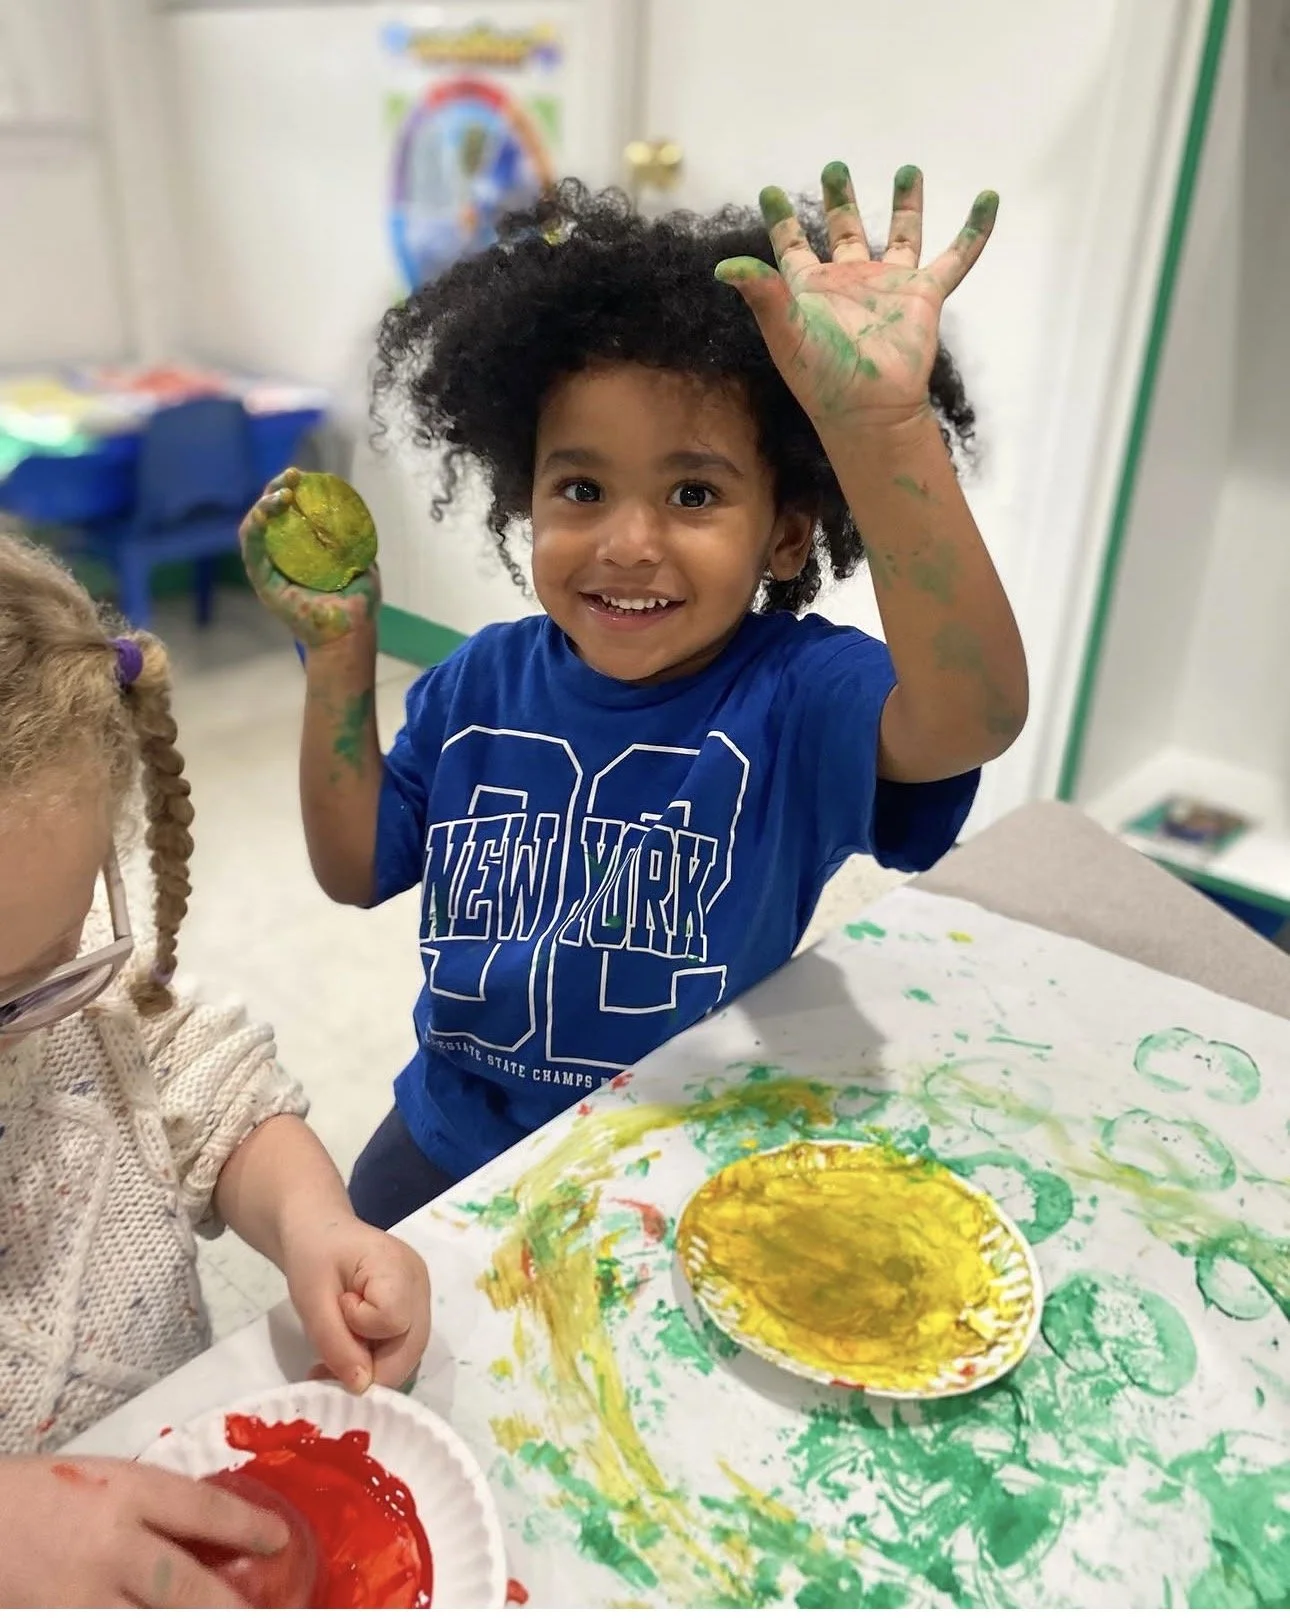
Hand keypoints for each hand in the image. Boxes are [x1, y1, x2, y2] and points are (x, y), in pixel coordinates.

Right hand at [0, 1455, 286, 1606]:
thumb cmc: (38, 1496)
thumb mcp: (101, 1481)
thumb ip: (151, 1508)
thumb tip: (214, 1535)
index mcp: (125, 1493)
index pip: (203, 1510)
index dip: (248, 1528)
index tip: (280, 1540)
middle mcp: (110, 1548)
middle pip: (187, 1590)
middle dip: (231, 1611)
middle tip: (265, 1616)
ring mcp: (81, 1599)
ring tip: (227, 1621)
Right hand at [240, 469, 381, 648]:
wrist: (351, 633)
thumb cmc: (357, 603)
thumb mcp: (362, 563)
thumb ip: (355, 540)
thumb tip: (354, 512)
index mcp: (301, 552)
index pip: (289, 514)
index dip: (293, 491)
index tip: (303, 476)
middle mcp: (281, 558)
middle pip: (269, 516)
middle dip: (276, 489)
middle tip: (291, 476)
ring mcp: (269, 570)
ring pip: (255, 529)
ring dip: (264, 506)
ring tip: (281, 494)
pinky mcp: (263, 584)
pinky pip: (252, 552)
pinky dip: (255, 529)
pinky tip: (265, 513)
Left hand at [282, 1216, 430, 1394]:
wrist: (319, 1232)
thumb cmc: (312, 1256)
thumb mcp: (311, 1300)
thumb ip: (336, 1344)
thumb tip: (362, 1387)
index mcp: (397, 1267)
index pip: (394, 1321)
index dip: (362, 1329)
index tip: (338, 1309)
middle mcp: (420, 1283)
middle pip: (411, 1347)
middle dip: (371, 1367)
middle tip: (328, 1364)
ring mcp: (422, 1296)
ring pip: (409, 1353)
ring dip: (373, 1366)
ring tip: (336, 1357)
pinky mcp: (415, 1307)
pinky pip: (404, 1346)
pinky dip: (378, 1358)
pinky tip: (352, 1350)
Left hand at [716, 162, 996, 426]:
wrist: (869, 408)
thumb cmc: (822, 376)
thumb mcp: (785, 330)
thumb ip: (761, 293)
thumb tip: (724, 265)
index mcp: (812, 289)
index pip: (792, 246)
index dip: (780, 220)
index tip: (768, 191)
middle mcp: (850, 282)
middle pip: (845, 230)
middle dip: (840, 199)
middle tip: (834, 166)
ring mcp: (889, 286)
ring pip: (901, 235)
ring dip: (906, 204)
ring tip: (909, 169)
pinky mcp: (924, 296)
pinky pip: (956, 257)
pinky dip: (974, 230)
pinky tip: (987, 199)